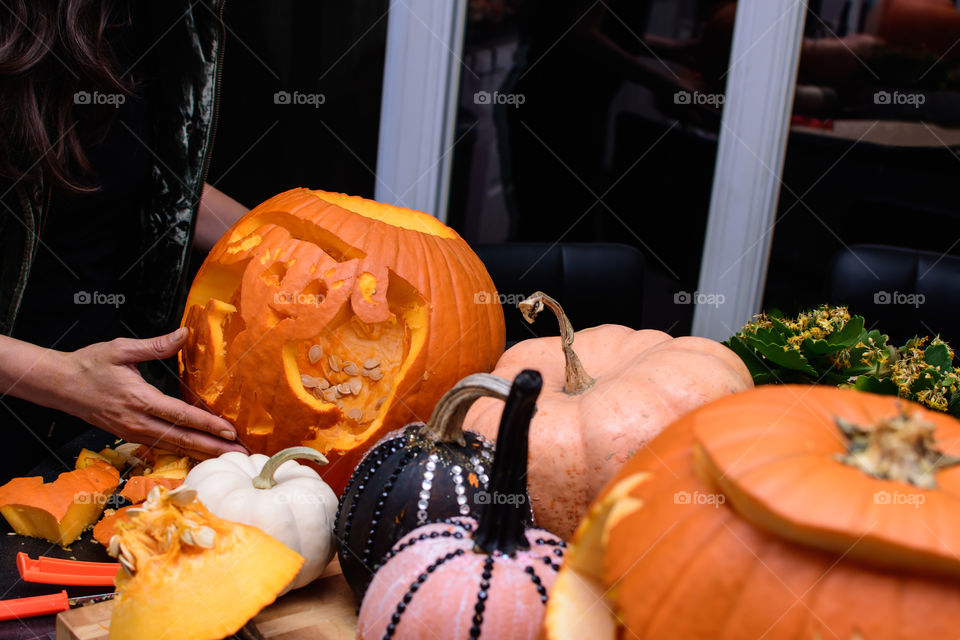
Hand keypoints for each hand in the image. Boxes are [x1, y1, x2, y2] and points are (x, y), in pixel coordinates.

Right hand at [57, 328, 246, 458]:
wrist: (58, 385)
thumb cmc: (89, 365)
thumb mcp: (121, 349)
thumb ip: (156, 346)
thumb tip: (184, 334)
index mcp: (139, 399)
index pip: (181, 416)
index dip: (207, 425)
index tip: (229, 432)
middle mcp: (137, 421)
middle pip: (182, 439)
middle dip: (213, 447)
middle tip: (240, 454)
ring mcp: (133, 432)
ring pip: (173, 447)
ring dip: (201, 452)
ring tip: (226, 457)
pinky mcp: (129, 435)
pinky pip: (161, 446)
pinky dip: (183, 452)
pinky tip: (200, 454)